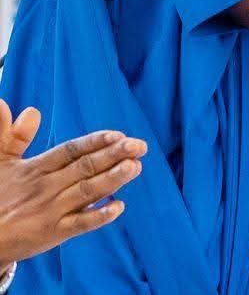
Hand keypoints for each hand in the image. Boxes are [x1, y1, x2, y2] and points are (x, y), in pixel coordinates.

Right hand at [0, 100, 146, 266]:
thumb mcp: (1, 163)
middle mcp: (46, 187)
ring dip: (112, 179)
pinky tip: (119, 207)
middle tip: (140, 145)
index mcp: (36, 168)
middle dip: (113, 155)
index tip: (118, 134)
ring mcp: (50, 211)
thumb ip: (15, 136)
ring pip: (86, 192)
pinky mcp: (52, 234)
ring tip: (136, 166)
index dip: (94, 142)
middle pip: (84, 167)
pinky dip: (99, 217)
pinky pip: (79, 225)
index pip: (71, 150)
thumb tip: (29, 109)